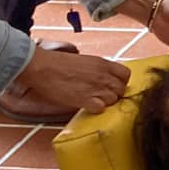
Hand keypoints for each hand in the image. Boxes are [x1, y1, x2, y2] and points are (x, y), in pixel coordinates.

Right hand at [11, 45, 129, 112]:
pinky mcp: (86, 100)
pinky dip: (96, 109)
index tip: (113, 85)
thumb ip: (98, 69)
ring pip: (113, 100)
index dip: (121, 82)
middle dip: (114, 94)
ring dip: (105, 102)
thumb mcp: (84, 60)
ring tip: (92, 99)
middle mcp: (103, 75)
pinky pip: (101, 109)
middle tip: (101, 95)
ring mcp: (96, 88)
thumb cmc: (58, 63)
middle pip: (121, 90)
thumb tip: (104, 77)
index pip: (126, 74)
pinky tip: (86, 104)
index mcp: (103, 63)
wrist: (42, 67)